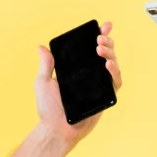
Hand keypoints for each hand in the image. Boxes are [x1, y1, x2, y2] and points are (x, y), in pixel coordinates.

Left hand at [35, 21, 123, 146]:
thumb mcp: (43, 82)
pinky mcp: (106, 96)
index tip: (103, 26)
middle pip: (105, 53)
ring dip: (110, 53)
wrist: (56, 130)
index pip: (90, 49)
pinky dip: (114, 72)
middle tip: (99, 38)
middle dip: (106, 41)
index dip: (100, 36)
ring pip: (113, 64)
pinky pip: (115, 82)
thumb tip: (41, 47)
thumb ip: (46, 65)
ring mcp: (99, 85)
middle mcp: (90, 75)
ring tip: (100, 49)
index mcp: (77, 69)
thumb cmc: (49, 109)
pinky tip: (107, 64)